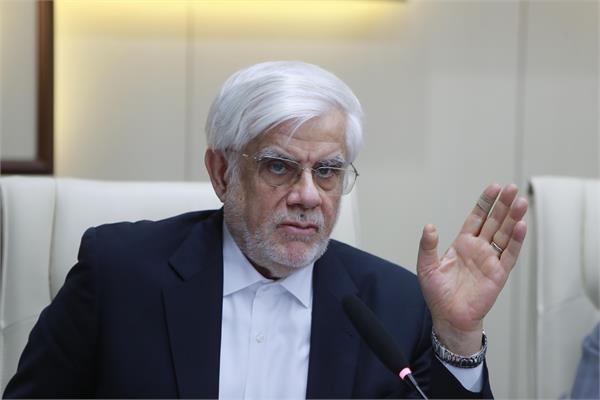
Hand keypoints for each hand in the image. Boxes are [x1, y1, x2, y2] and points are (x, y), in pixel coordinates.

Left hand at [416, 184, 527, 354]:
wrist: (449, 317)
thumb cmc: (438, 294)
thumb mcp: (426, 267)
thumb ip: (428, 246)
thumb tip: (429, 226)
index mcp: (462, 244)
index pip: (477, 218)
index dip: (485, 203)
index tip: (493, 188)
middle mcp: (479, 249)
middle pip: (495, 222)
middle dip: (503, 205)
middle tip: (511, 188)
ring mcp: (490, 260)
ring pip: (505, 235)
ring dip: (513, 219)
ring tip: (520, 202)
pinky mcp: (498, 274)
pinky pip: (510, 255)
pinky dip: (517, 241)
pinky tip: (521, 226)